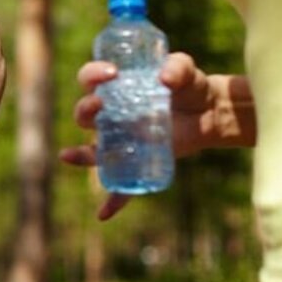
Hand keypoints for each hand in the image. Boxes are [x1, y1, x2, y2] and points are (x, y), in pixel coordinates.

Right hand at [60, 52, 231, 219]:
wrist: (211, 111)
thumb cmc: (191, 85)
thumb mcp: (186, 70)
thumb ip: (178, 68)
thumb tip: (164, 80)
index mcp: (114, 88)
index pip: (89, 80)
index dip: (91, 74)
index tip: (111, 73)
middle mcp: (111, 115)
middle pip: (83, 115)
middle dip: (84, 109)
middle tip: (100, 104)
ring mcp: (122, 141)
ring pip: (93, 150)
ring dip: (82, 154)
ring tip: (71, 155)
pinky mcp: (138, 162)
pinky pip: (121, 186)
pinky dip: (112, 201)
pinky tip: (103, 214)